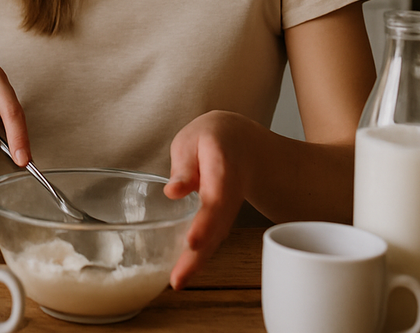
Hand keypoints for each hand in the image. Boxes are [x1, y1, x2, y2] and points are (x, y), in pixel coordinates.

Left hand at [164, 111, 252, 288]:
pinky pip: (215, 237)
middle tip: (179, 278)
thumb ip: (184, 165)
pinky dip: (201, 256)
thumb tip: (173, 192)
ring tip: (178, 281)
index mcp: (223, 167)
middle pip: (217, 226)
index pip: (216, 198)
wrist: (246, 143)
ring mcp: (230, 208)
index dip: (206, 222)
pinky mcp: (224, 217)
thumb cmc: (214, 138)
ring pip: (217, 237)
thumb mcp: (193, 139)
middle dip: (199, 254)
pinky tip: (183, 272)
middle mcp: (230, 193)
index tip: (193, 241)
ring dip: (198, 261)